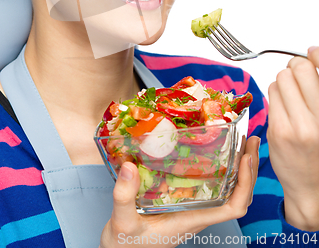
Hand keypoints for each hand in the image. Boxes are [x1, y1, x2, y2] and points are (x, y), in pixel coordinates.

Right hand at [100, 136, 259, 247]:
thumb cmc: (125, 244)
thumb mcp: (122, 222)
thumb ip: (124, 197)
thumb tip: (129, 166)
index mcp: (192, 219)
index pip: (233, 207)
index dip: (245, 183)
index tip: (245, 158)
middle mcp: (200, 213)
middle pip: (238, 195)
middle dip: (250, 168)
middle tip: (252, 139)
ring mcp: (195, 207)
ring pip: (230, 191)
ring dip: (242, 168)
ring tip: (244, 142)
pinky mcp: (187, 201)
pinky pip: (216, 187)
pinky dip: (225, 170)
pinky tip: (220, 154)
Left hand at [267, 46, 318, 230]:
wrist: (311, 186)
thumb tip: (312, 52)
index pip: (318, 68)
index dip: (313, 57)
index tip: (311, 56)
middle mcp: (318, 118)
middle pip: (297, 69)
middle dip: (295, 69)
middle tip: (298, 80)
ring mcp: (297, 125)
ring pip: (280, 79)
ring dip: (283, 83)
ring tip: (291, 98)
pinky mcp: (277, 131)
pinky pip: (270, 95)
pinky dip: (275, 96)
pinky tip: (284, 109)